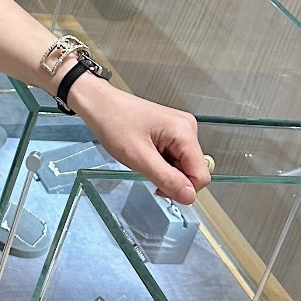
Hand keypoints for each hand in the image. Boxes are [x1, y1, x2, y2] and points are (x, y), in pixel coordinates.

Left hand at [68, 76, 208, 204]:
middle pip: (193, 170)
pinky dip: (161, 162)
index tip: (160, 188)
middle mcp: (187, 127)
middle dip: (172, 179)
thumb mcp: (139, 158)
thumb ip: (167, 179)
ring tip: (143, 158)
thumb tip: (189, 196)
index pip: (201, 175)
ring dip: (165, 170)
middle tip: (146, 170)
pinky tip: (145, 154)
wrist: (99, 104)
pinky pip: (175, 156)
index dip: (182, 189)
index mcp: (184, 131)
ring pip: (183, 165)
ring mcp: (180, 128)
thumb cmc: (113, 122)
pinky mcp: (172, 131)